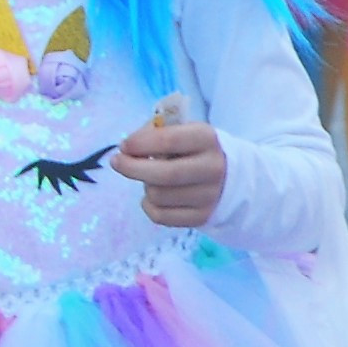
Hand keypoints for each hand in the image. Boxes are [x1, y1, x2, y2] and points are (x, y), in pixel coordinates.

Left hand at [114, 115, 228, 226]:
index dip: (140, 143)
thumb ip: (155, 132)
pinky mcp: (201, 217)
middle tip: (117, 162)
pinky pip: (160, 216)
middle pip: (164, 174)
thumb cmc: (194, 148)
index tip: (124, 145)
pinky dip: (148, 205)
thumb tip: (128, 149)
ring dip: (145, 186)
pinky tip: (152, 197)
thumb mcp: (182, 129)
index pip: (169, 140)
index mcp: (207, 139)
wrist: (230, 176)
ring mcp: (209, 196)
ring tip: (149, 178)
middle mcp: (212, 168)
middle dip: (132, 168)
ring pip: (158, 196)